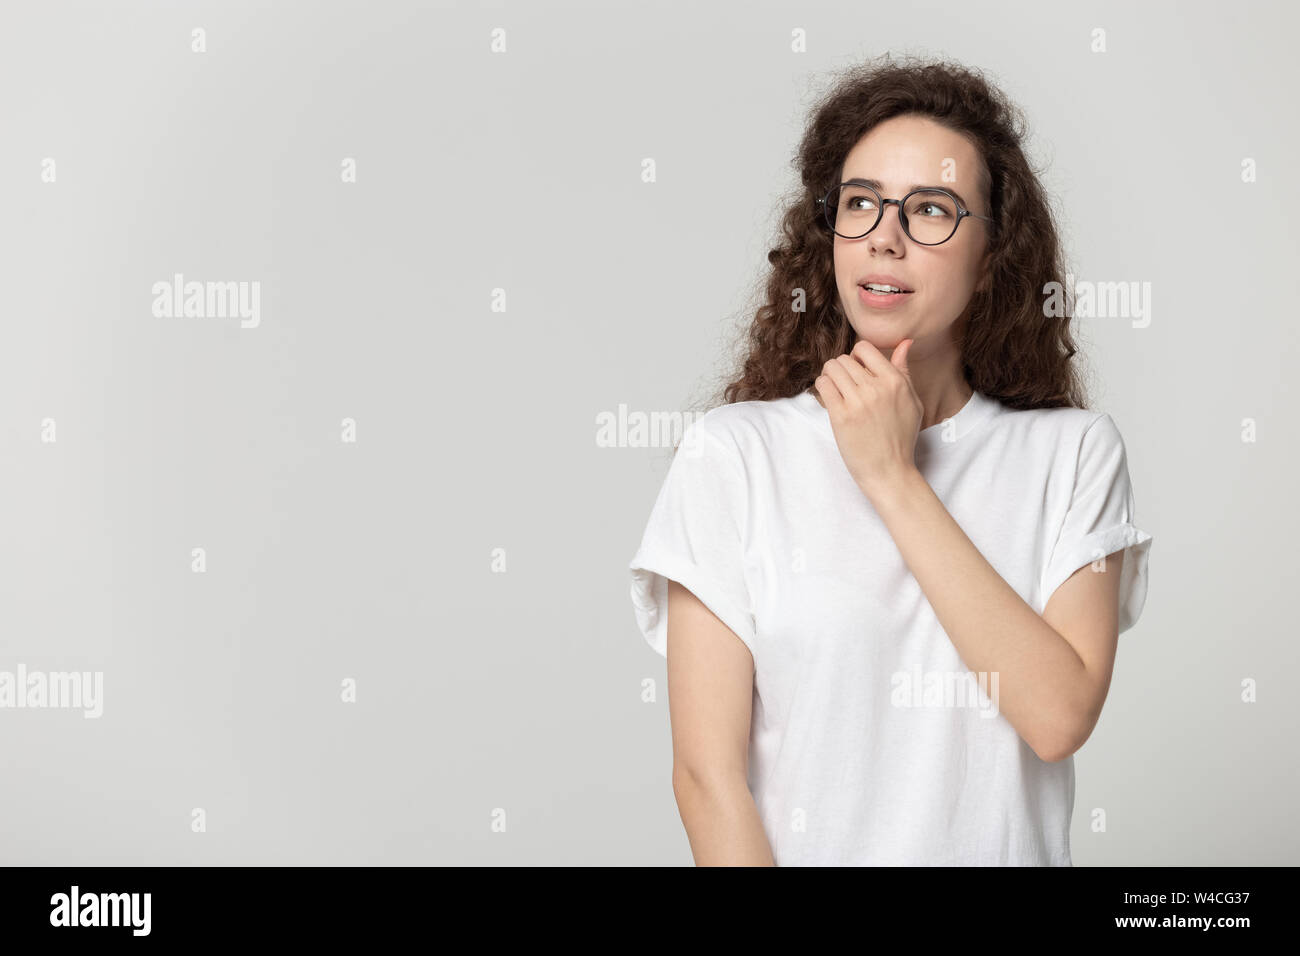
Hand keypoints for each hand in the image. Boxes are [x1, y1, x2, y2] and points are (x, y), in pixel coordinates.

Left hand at [814, 338, 923, 496]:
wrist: (889, 470)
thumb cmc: (901, 437)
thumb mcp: (912, 402)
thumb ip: (904, 371)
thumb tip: (905, 342)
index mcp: (895, 382)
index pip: (864, 348)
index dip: (856, 356)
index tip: (856, 370)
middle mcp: (876, 388)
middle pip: (845, 359)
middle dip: (841, 369)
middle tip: (844, 384)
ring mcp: (857, 402)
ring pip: (831, 368)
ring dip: (829, 376)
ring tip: (835, 390)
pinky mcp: (840, 415)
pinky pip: (823, 385)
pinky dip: (822, 386)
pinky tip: (829, 397)